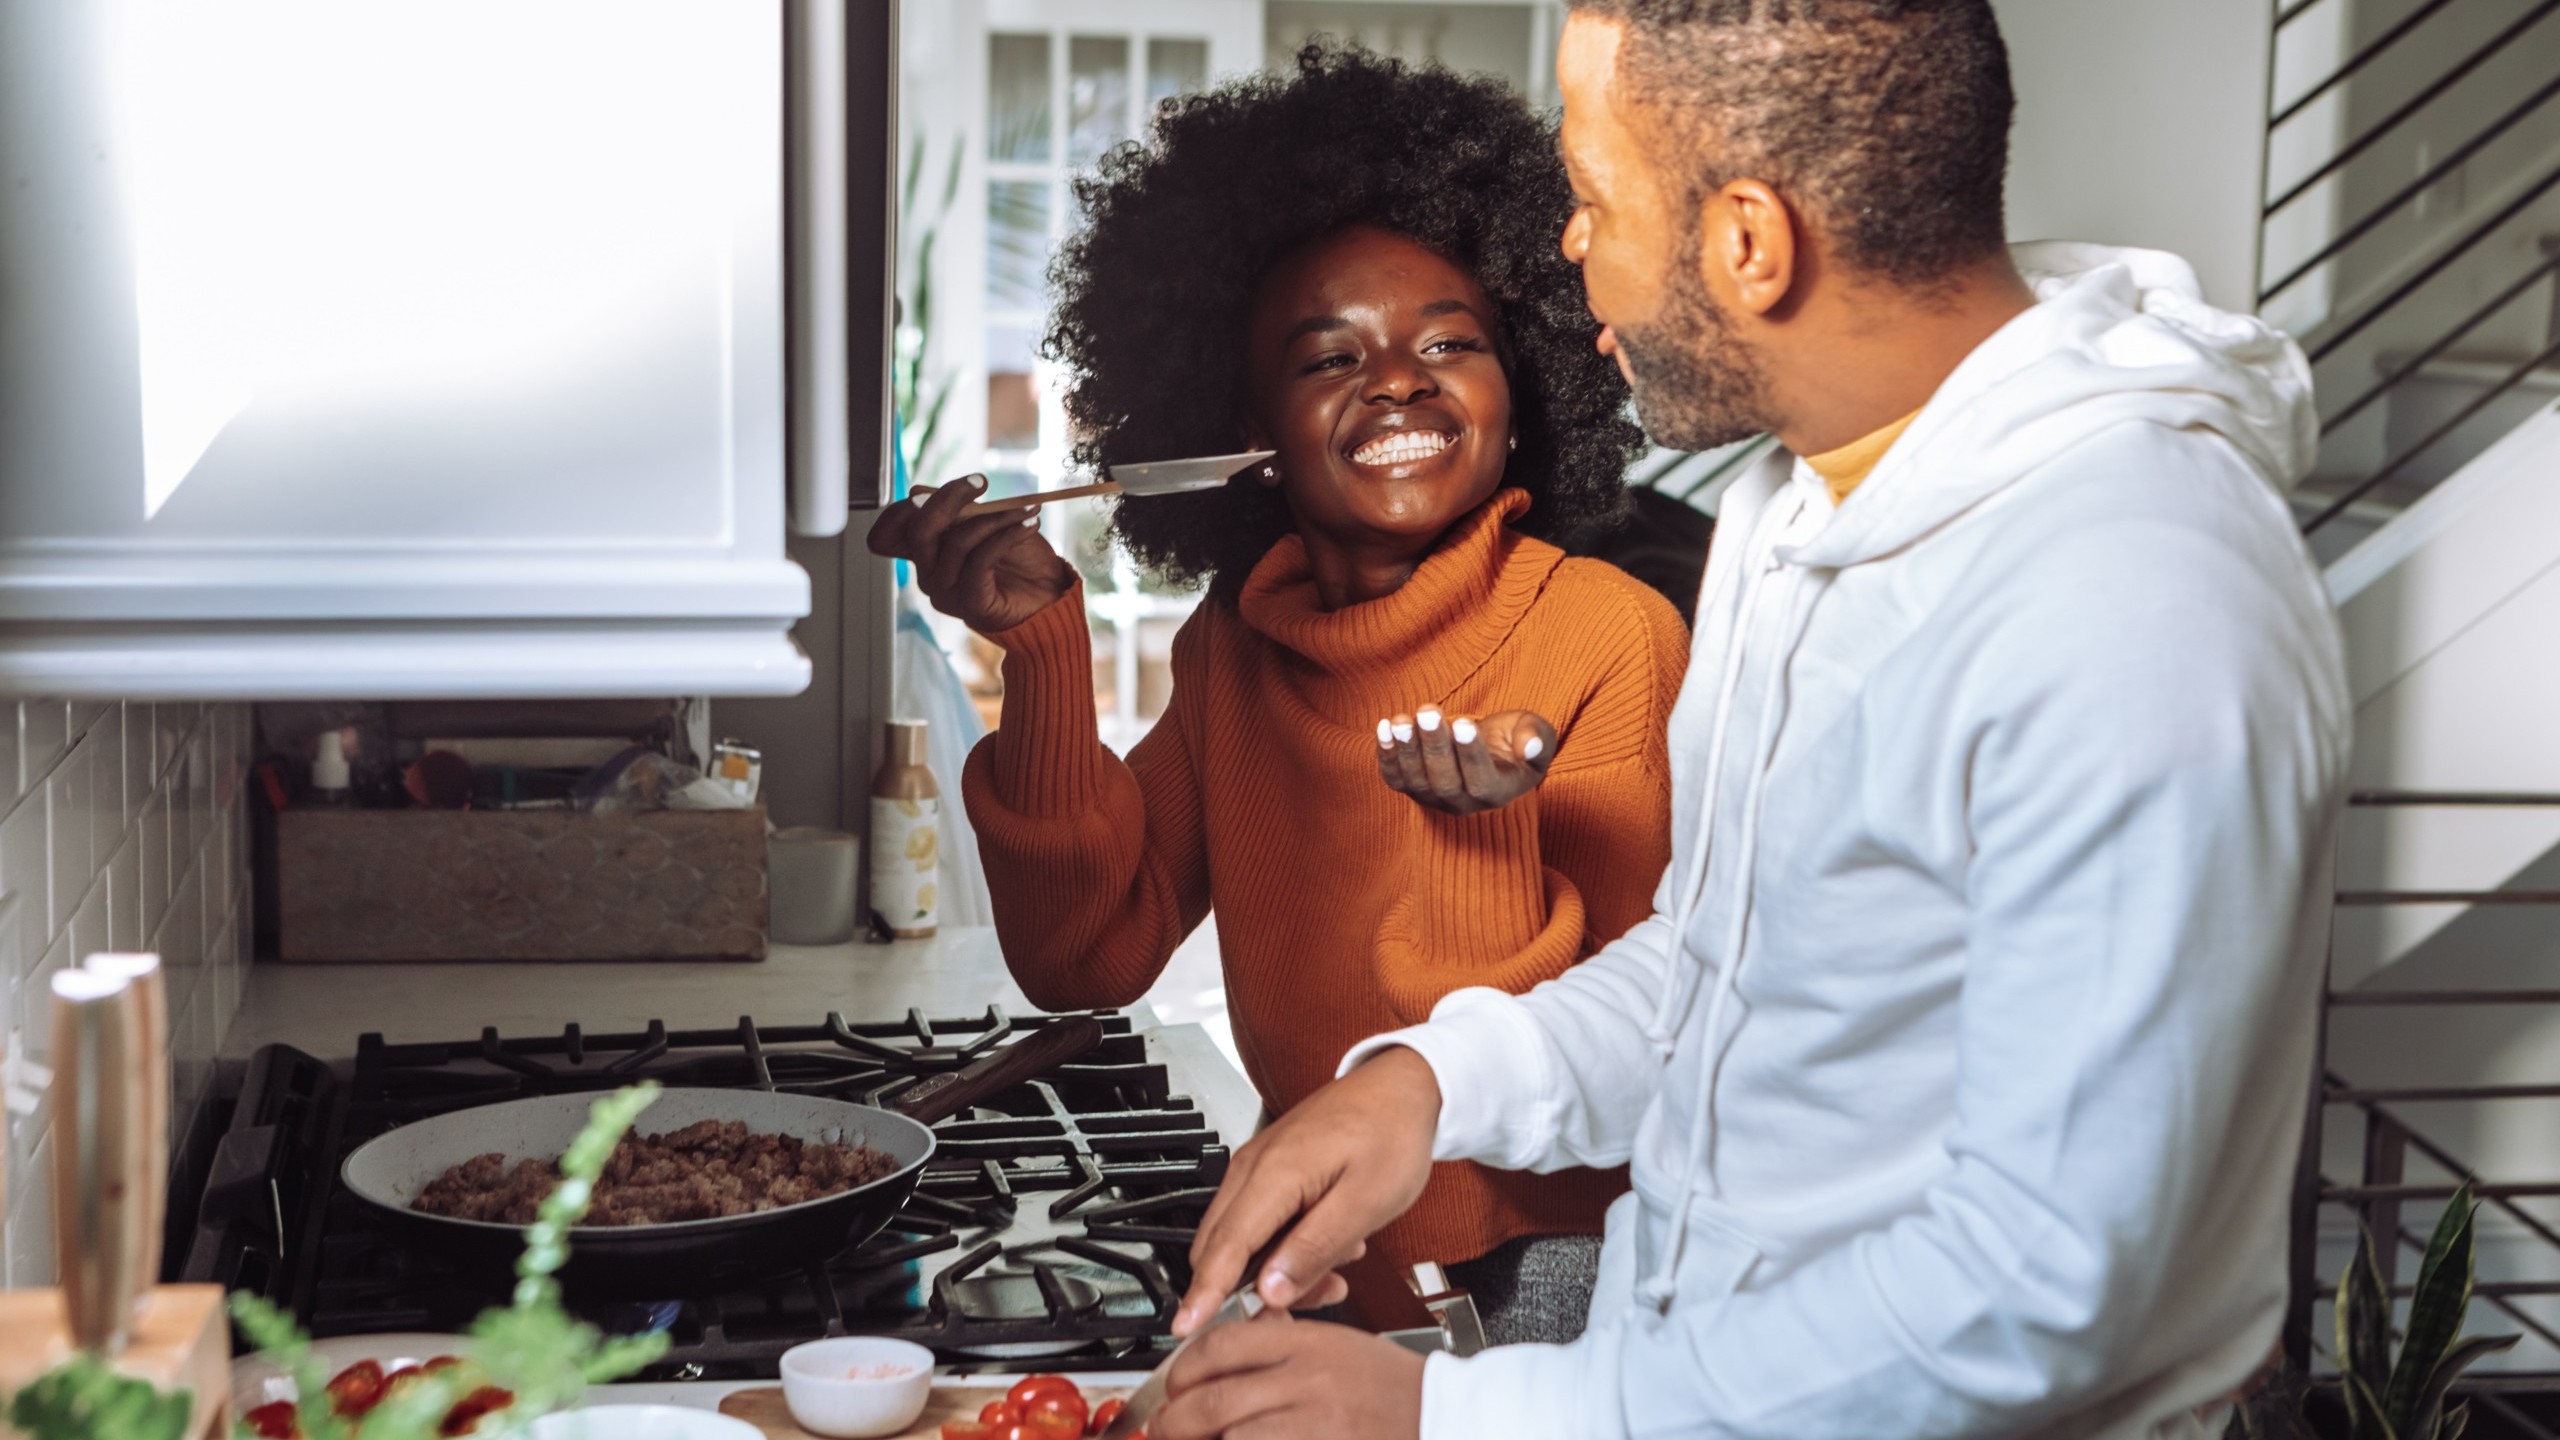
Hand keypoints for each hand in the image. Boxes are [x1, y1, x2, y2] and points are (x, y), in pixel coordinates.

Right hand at [865, 474, 1075, 633]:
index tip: (961, 483)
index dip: (908, 506)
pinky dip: (1007, 535)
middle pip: (918, 531)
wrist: (1049, 597)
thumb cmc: (1018, 559)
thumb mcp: (985, 522)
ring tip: (1026, 510)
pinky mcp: (970, 604)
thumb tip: (918, 491)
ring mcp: (946, 592)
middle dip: (949, 498)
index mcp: (925, 553)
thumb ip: (955, 510)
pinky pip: (981, 560)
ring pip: (957, 542)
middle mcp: (928, 574)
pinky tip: (1029, 525)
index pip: (888, 532)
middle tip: (980, 482)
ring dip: (995, 517)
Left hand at [1152, 1313, 1423, 1439]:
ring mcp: (1311, 1425)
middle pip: (1211, 1401)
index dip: (1182, 1368)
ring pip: (1228, 1436)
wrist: (1444, 1419)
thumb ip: (1288, 1344)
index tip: (1172, 1386)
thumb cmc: (1396, 1389)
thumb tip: (1230, 1351)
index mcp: (1308, 1344)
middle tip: (1160, 1429)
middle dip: (1172, 1421)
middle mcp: (1306, 1383)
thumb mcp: (1340, 1347)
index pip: (1222, 1346)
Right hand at [1178, 1048, 1441, 1333]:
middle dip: (1250, 1290)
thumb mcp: (1365, 1203)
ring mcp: (1258, 1166)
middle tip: (1300, 1306)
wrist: (1402, 1086)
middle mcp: (1254, 1167)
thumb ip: (1314, 1248)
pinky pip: (1258, 1222)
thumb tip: (1270, 1288)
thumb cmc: (1391, 1133)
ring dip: (1274, 1269)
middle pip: (1223, 1247)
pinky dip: (1282, 1247)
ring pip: (1241, 1238)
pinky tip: (1325, 1247)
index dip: (1205, 1293)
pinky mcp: (1270, 1170)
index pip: (1225, 1247)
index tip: (1186, 1325)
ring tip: (1332, 1273)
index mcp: (1275, 1173)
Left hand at [1376, 707, 1556, 815]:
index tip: (1465, 724)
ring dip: (1407, 749)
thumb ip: (1538, 739)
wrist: (1486, 748)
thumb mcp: (1536, 733)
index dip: (1471, 755)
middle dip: (1435, 745)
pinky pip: (1395, 778)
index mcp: (1498, 793)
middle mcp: (1464, 804)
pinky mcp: (1411, 788)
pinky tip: (1385, 727)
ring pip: (1417, 781)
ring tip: (1403, 719)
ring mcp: (1434, 799)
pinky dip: (1386, 755)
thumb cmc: (1514, 739)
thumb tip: (1531, 747)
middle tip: (1429, 711)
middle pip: (1445, 782)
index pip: (1482, 781)